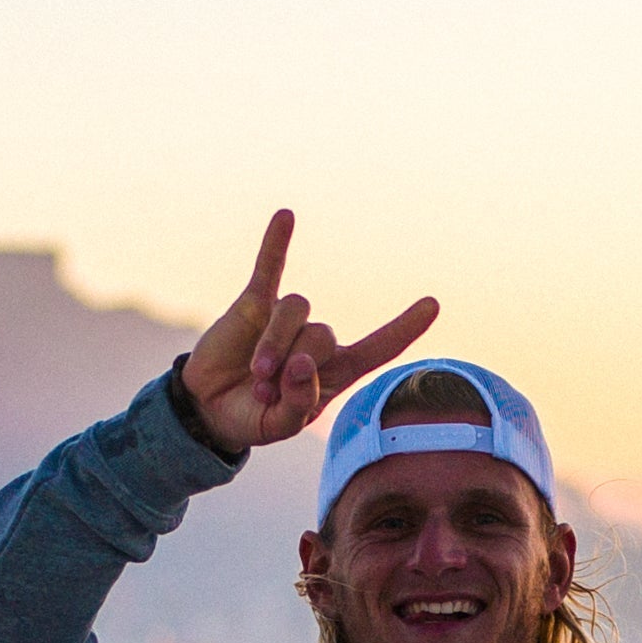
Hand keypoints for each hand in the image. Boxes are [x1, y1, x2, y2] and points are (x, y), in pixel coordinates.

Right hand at [179, 211, 438, 452]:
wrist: (209, 408)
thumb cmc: (253, 418)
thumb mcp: (280, 426)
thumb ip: (298, 404)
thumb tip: (301, 366)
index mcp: (336, 371)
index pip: (378, 347)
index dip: (403, 328)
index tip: (432, 305)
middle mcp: (316, 340)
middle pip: (323, 335)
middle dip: (294, 368)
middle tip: (266, 395)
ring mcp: (287, 318)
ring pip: (296, 312)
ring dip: (275, 345)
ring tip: (257, 376)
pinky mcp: (255, 303)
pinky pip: (269, 267)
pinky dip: (277, 244)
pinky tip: (286, 216)